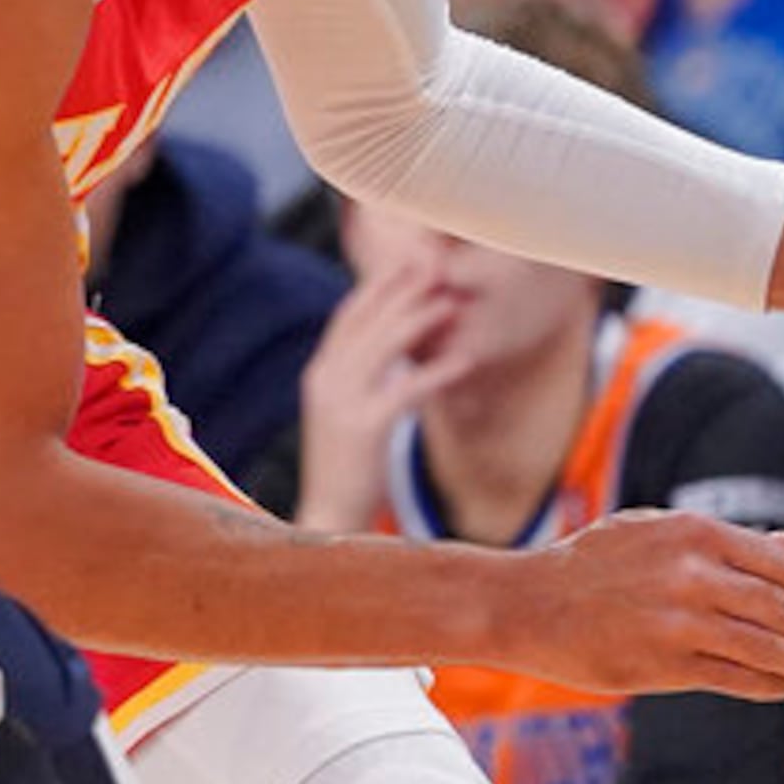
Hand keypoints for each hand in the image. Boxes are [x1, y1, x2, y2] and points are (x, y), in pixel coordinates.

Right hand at [293, 263, 485, 532]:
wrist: (326, 519)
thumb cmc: (345, 468)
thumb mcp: (345, 414)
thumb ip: (361, 379)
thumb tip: (393, 350)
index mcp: (319, 373)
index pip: (348, 316)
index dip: (378, 287)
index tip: (407, 263)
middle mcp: (325, 380)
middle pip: (367, 321)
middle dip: (402, 291)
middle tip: (434, 266)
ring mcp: (341, 402)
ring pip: (384, 346)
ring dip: (420, 319)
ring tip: (450, 301)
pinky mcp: (364, 427)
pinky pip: (406, 388)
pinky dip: (437, 372)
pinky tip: (464, 360)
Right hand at [491, 509, 783, 701]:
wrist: (528, 603)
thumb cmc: (591, 564)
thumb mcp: (652, 530)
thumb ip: (718, 540)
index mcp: (693, 531)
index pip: (779, 564)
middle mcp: (694, 574)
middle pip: (781, 608)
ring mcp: (681, 622)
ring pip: (768, 648)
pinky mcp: (667, 665)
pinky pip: (740, 679)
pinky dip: (772, 686)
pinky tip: (783, 687)